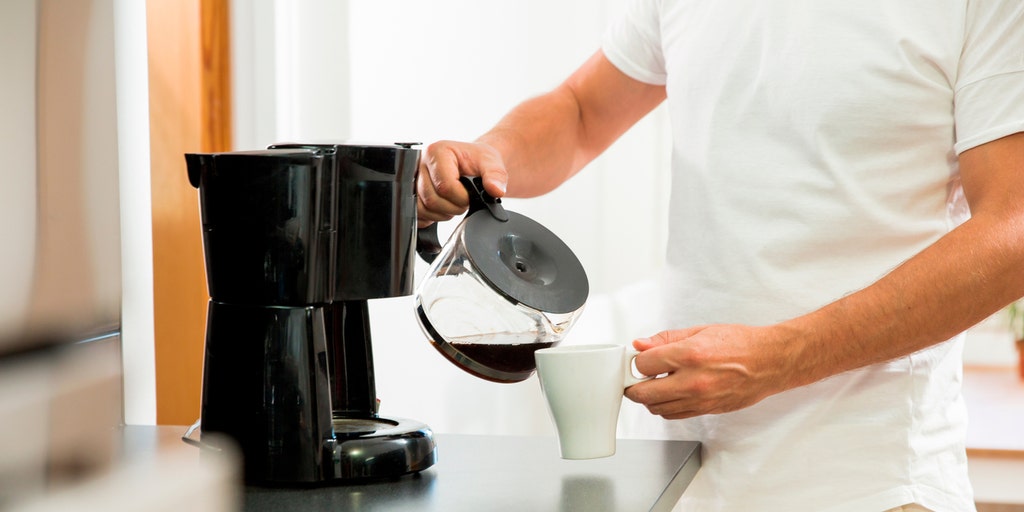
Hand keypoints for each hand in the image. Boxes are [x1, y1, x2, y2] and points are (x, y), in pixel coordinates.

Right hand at [416, 140, 508, 226]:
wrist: (470, 163)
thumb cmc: (477, 160)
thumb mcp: (491, 162)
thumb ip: (495, 175)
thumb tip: (496, 190)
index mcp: (437, 151)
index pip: (445, 186)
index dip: (461, 197)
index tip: (471, 195)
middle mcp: (419, 163)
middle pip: (431, 199)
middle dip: (453, 207)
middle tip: (464, 200)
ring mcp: (412, 179)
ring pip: (422, 209)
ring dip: (442, 213)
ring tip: (454, 202)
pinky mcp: (410, 194)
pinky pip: (416, 214)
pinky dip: (431, 217)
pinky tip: (443, 207)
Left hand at [623, 324, 794, 418]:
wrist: (769, 362)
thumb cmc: (740, 343)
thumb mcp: (700, 331)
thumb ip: (666, 339)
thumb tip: (640, 345)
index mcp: (690, 355)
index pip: (643, 365)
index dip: (637, 361)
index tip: (640, 359)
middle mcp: (693, 381)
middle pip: (644, 393)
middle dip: (634, 385)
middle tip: (636, 378)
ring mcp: (700, 399)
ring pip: (657, 408)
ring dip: (649, 398)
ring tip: (655, 384)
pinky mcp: (706, 410)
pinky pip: (674, 415)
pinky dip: (665, 407)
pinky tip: (670, 394)